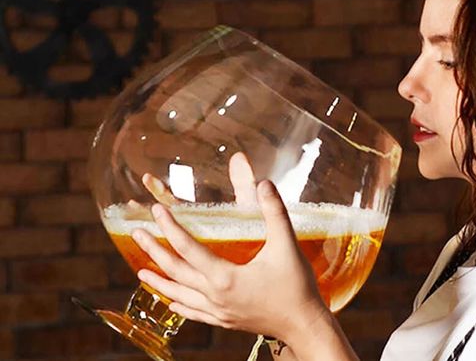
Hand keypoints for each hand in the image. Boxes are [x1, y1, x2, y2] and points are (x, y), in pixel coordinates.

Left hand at [131, 153, 327, 341]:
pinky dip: (179, 305)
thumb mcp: (287, 246)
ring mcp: (219, 311)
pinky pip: (194, 313)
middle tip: (137, 234)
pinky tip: (172, 303)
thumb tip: (265, 184)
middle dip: (155, 251)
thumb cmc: (296, 287)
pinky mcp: (225, 321)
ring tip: (141, 273)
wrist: (304, 325)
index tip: (156, 210)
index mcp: (225, 276)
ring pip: (180, 295)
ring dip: (160, 282)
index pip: (188, 248)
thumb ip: (274, 213)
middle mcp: (216, 295)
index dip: (170, 227)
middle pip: (176, 271)